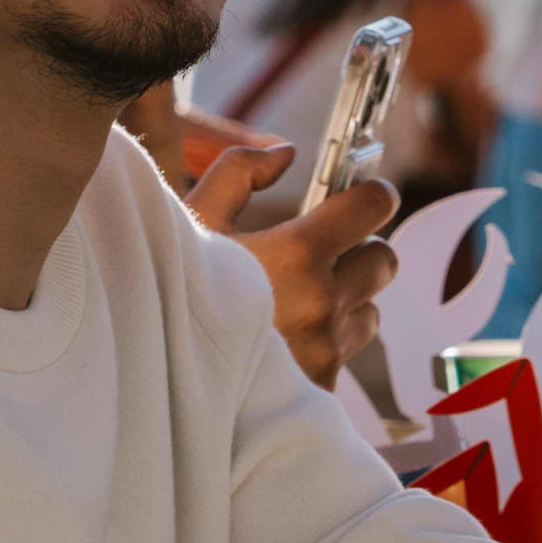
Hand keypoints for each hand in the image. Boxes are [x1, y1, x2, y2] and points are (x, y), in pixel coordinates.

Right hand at [190, 143, 395, 385]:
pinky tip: (287, 342)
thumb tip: (283, 154)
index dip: (373, 196)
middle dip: (360, 250)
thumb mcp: (191, 226)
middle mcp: (322, 304)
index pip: (372, 207)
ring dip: (346, 301)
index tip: (364, 197)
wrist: (158, 387)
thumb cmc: (171, 301)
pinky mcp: (324, 388)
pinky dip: (328, 343)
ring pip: (369, 311)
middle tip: (323, 253)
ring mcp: (327, 351)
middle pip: (382, 260)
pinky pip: (347, 354)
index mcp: (296, 256)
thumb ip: (237, 174)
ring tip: (297, 303)